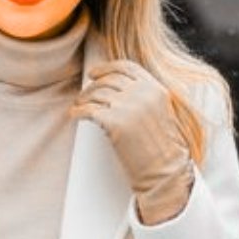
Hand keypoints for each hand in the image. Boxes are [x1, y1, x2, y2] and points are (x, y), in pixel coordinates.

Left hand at [69, 60, 193, 222]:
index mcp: (156, 89)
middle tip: (83, 94)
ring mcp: (128, 106)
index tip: (95, 73)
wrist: (164, 170)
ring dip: (83, 99)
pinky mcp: (115, 122)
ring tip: (78, 105)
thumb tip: (120, 90)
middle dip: (92, 85)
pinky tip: (74, 114)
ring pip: (97, 93)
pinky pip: (89, 110)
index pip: (127, 68)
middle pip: (109, 80)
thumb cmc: (163, 149)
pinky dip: (78, 111)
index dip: (107, 68)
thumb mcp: (161, 113)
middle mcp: (142, 94)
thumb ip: (145, 98)